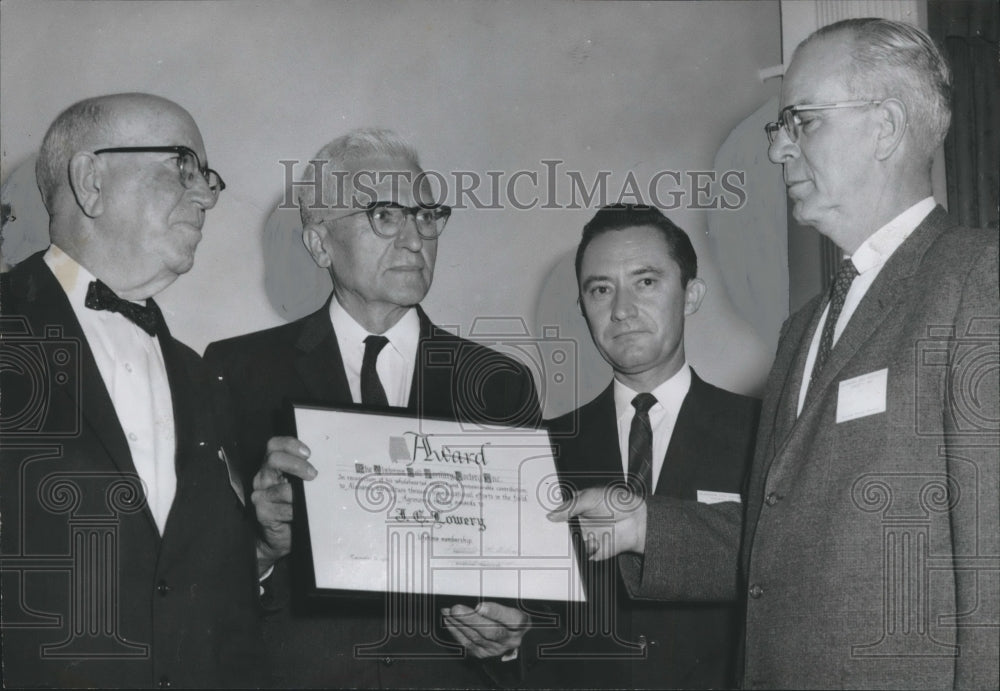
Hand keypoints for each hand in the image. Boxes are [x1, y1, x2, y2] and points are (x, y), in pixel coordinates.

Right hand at [253, 436, 315, 574]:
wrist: (284, 536)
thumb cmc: (297, 505)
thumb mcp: (303, 485)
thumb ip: (308, 472)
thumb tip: (330, 463)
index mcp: (273, 466)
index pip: (274, 445)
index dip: (290, 445)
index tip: (309, 453)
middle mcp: (263, 477)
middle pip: (274, 459)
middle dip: (297, 465)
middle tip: (314, 475)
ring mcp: (260, 494)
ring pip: (281, 489)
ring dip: (300, 495)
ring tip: (312, 501)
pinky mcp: (262, 512)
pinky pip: (281, 510)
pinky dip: (295, 512)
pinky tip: (302, 514)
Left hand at [442, 602, 529, 658]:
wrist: (508, 637)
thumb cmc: (508, 617)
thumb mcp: (511, 605)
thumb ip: (499, 602)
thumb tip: (479, 600)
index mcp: (522, 623)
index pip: (514, 620)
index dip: (496, 613)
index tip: (481, 606)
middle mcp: (511, 639)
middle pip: (492, 631)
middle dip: (471, 619)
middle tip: (456, 609)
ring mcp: (496, 649)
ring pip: (477, 638)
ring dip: (459, 624)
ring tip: (448, 611)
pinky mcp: (483, 653)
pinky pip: (468, 644)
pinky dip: (456, 632)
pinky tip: (450, 621)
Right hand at [547, 485, 646, 559]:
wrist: (638, 519)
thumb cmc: (618, 502)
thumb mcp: (591, 498)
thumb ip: (570, 507)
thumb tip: (552, 515)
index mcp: (576, 509)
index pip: (557, 516)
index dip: (549, 520)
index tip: (540, 521)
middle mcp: (580, 524)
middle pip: (561, 533)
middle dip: (555, 535)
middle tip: (550, 534)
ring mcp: (586, 538)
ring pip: (571, 546)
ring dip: (570, 545)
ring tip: (574, 539)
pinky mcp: (595, 551)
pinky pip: (584, 556)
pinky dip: (584, 554)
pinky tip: (589, 546)